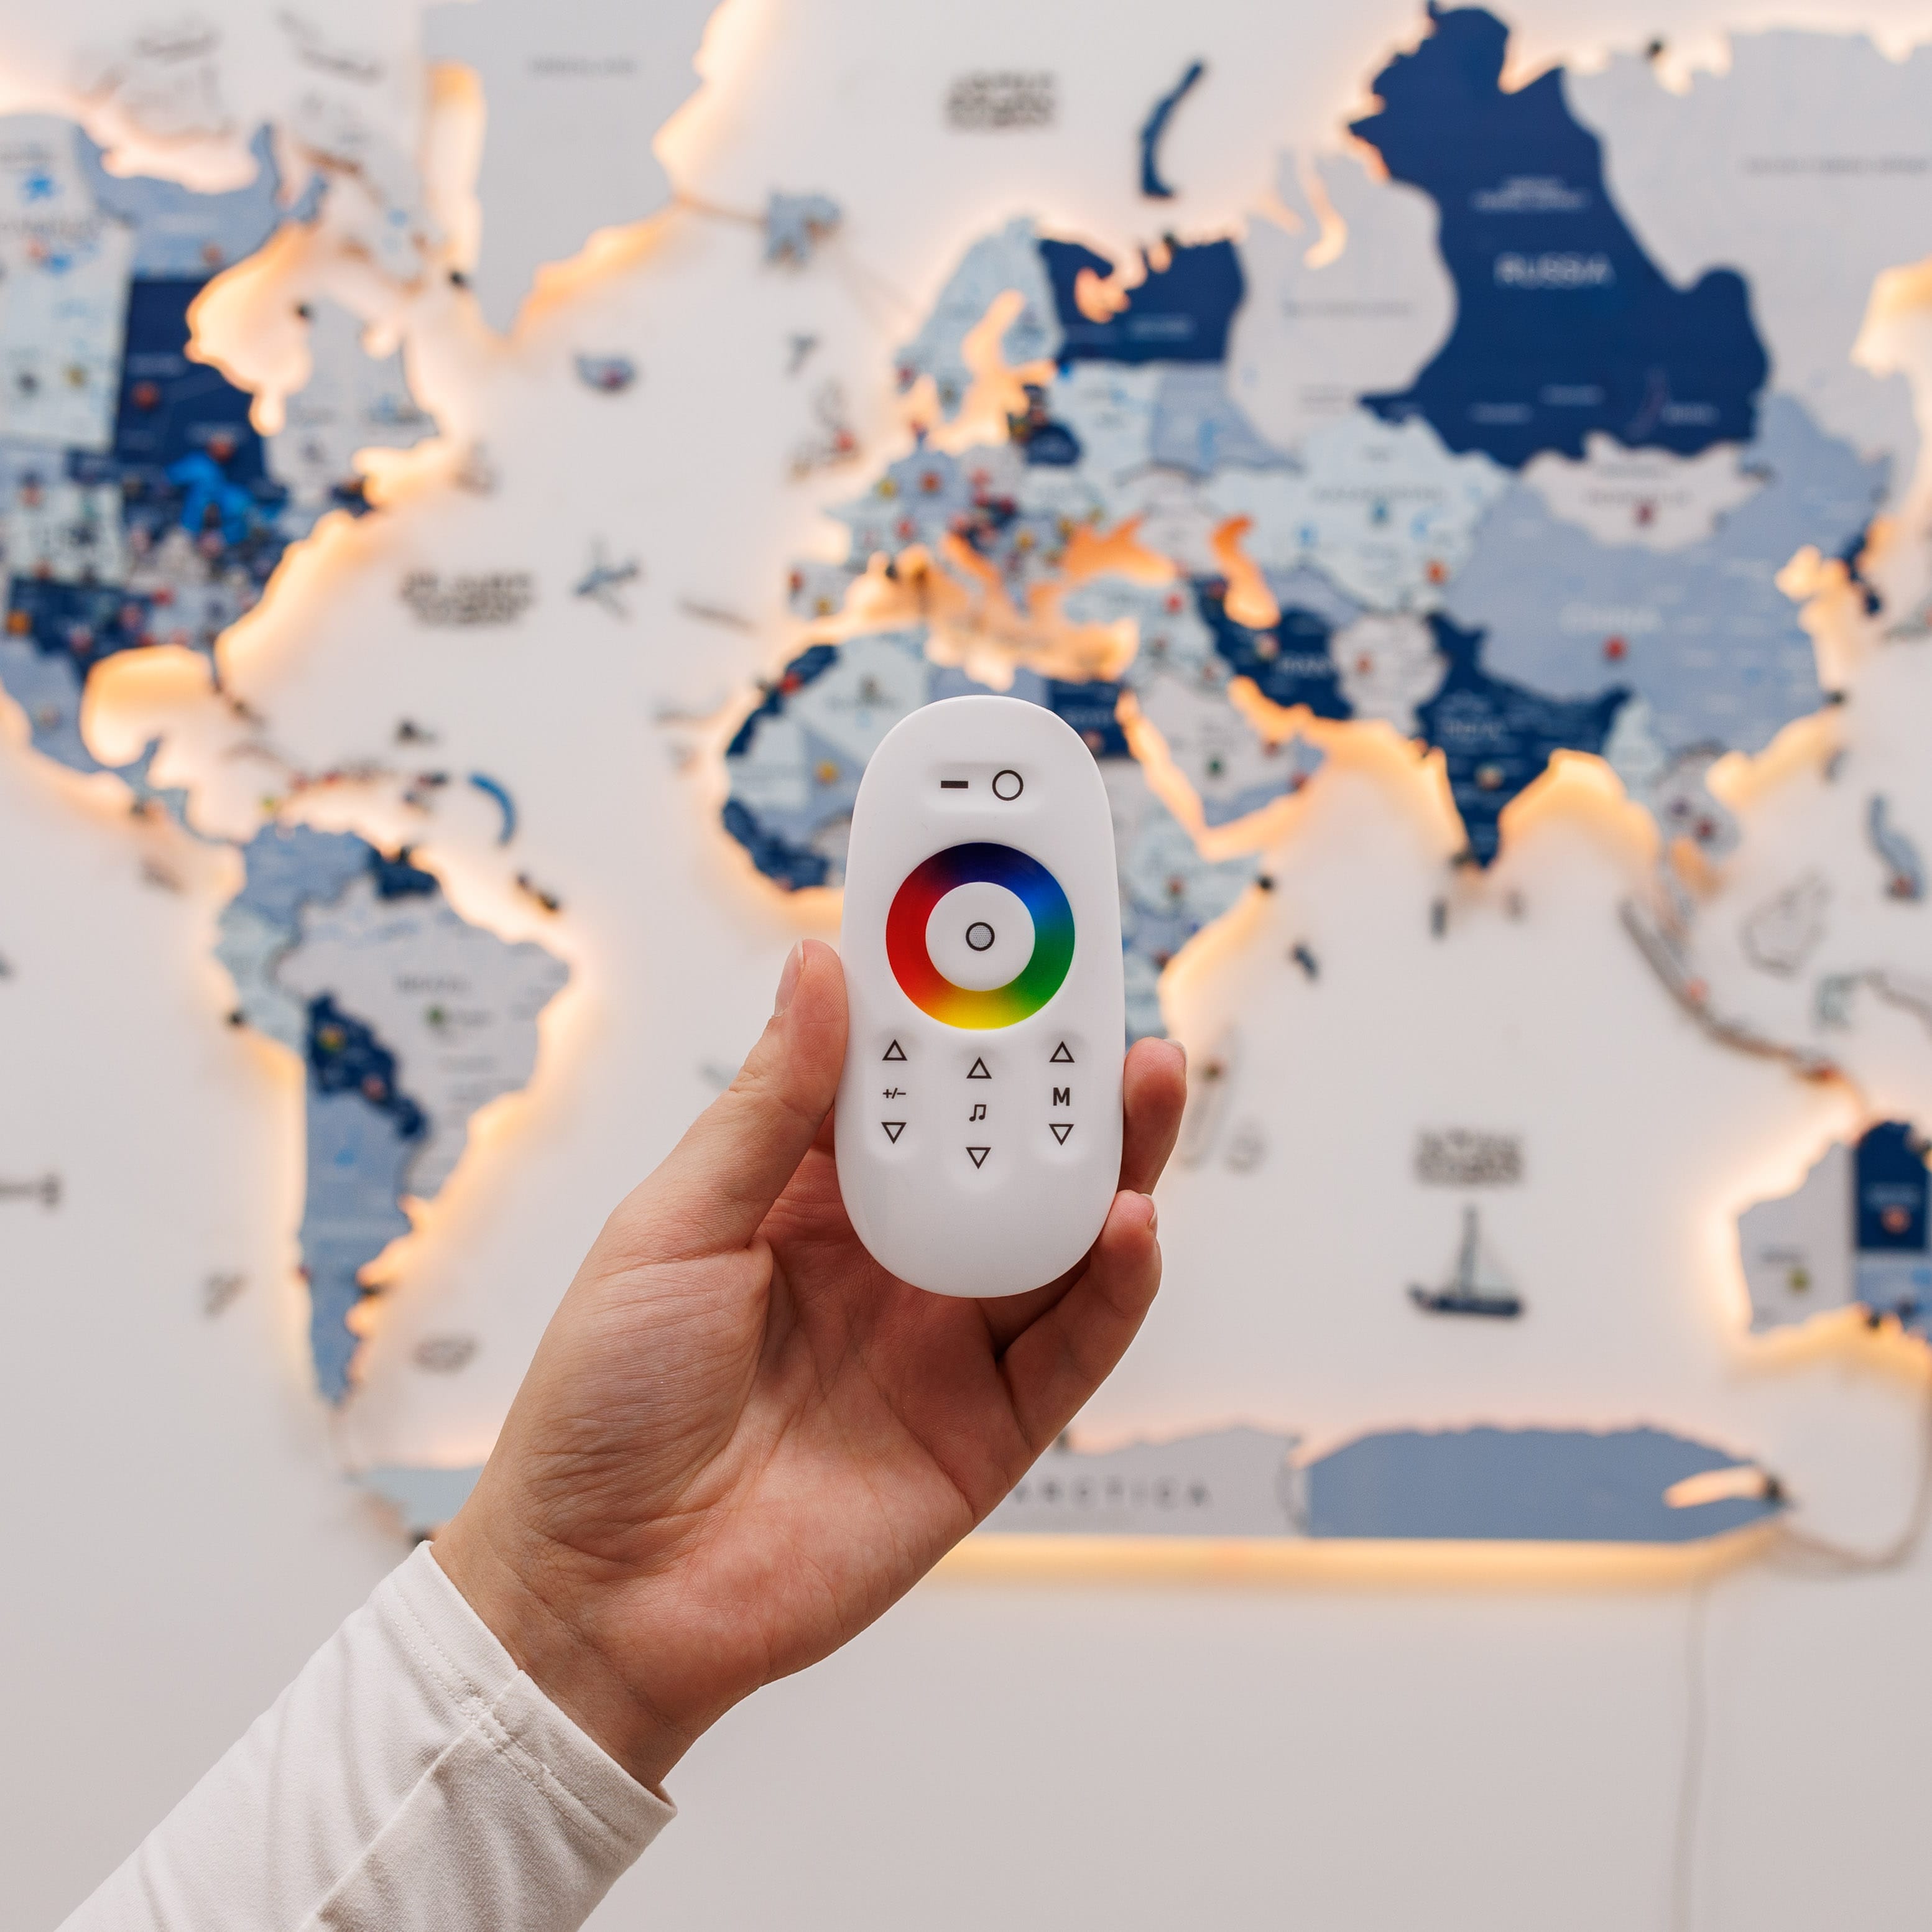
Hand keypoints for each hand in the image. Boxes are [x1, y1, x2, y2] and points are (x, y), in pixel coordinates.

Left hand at [435, 939, 1185, 1787]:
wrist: (599, 1593)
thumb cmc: (602, 1405)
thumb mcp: (672, 1226)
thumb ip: (769, 1108)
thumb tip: (819, 971)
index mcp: (810, 1197)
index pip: (905, 1077)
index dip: (951, 999)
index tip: (993, 914)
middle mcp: (891, 1259)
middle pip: (1000, 1142)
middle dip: (1054, 1064)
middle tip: (1097, 985)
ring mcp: (945, 1341)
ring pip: (1055, 1230)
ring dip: (1109, 1155)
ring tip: (1141, 1076)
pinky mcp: (988, 1429)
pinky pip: (1072, 1347)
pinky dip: (1113, 1285)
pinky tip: (1129, 1222)